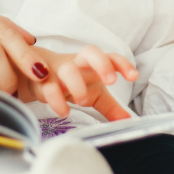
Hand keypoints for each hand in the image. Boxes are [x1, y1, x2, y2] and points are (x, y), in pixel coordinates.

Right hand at [17, 45, 137, 120]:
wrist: (39, 73)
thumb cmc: (75, 82)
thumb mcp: (96, 94)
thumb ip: (112, 107)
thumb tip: (128, 122)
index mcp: (93, 64)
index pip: (111, 57)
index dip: (123, 64)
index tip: (133, 76)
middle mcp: (77, 63)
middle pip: (90, 52)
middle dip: (102, 64)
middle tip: (111, 81)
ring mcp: (59, 70)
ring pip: (67, 70)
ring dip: (77, 84)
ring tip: (82, 101)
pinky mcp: (43, 81)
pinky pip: (48, 87)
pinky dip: (56, 100)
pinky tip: (65, 111)